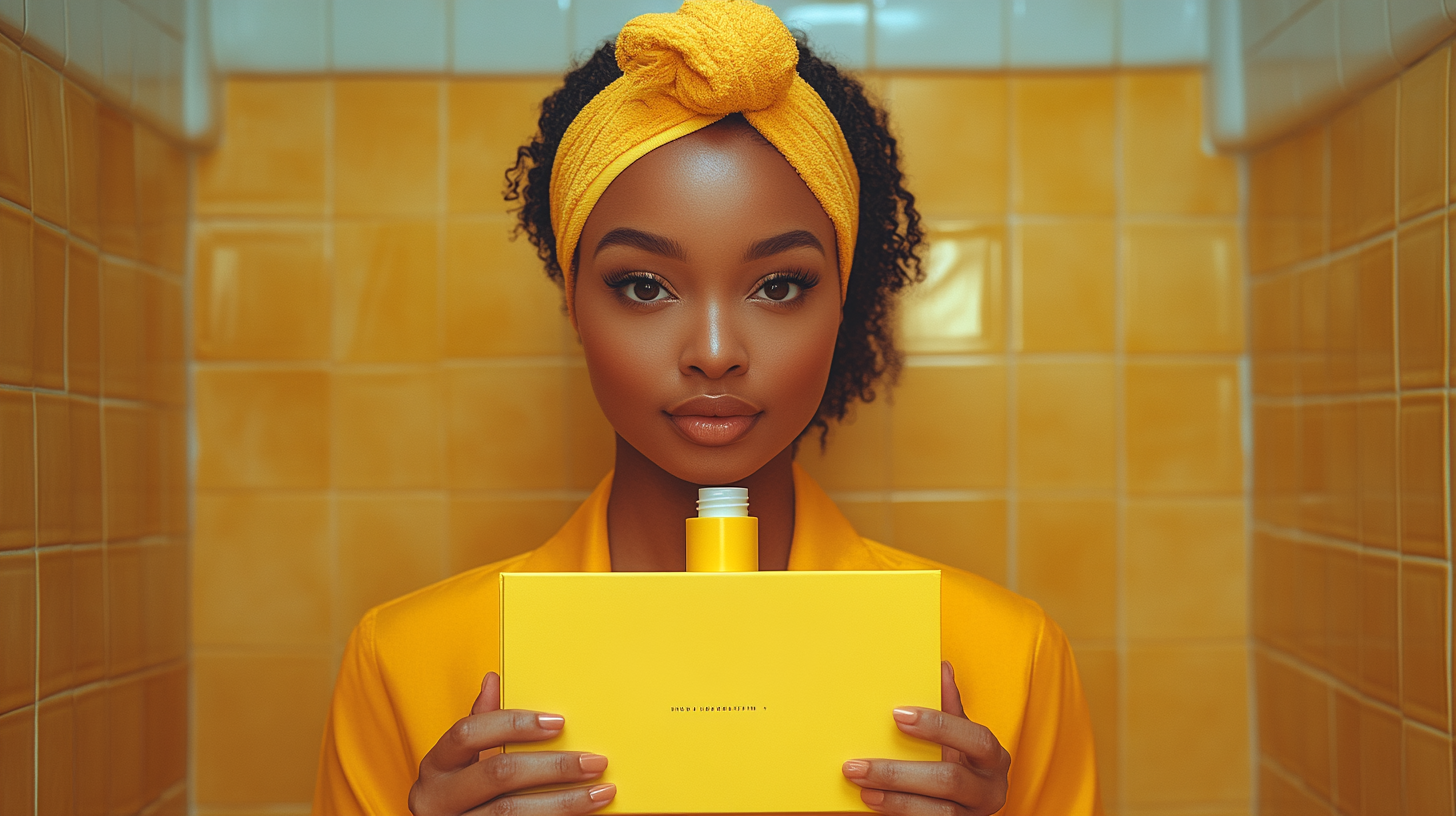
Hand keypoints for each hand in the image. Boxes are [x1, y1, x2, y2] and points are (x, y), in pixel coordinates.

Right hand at [409, 672, 615, 815]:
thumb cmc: (457, 796)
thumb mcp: (459, 761)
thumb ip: (480, 724)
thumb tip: (492, 680)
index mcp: (436, 766)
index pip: (469, 734)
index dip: (513, 724)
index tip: (559, 722)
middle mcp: (437, 798)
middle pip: (499, 774)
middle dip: (553, 766)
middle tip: (594, 761)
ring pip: (513, 812)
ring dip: (564, 801)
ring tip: (600, 792)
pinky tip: (582, 814)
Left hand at [842, 662, 1009, 815]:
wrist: (966, 808)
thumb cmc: (961, 764)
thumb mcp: (960, 739)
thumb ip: (951, 708)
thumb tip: (941, 668)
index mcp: (992, 758)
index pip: (975, 739)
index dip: (938, 725)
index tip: (897, 714)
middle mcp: (990, 790)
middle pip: (949, 780)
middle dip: (898, 772)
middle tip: (856, 765)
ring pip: (939, 812)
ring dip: (895, 799)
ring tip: (862, 787)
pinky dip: (899, 814)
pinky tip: (874, 804)